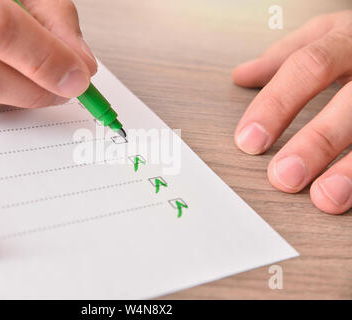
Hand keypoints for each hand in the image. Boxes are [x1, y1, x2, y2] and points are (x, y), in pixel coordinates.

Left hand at [232, 11, 350, 214]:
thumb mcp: (328, 35)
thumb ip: (286, 56)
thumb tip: (242, 76)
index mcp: (348, 38)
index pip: (308, 66)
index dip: (277, 104)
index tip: (249, 141)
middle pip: (351, 101)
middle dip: (317, 141)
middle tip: (284, 177)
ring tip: (327, 199)